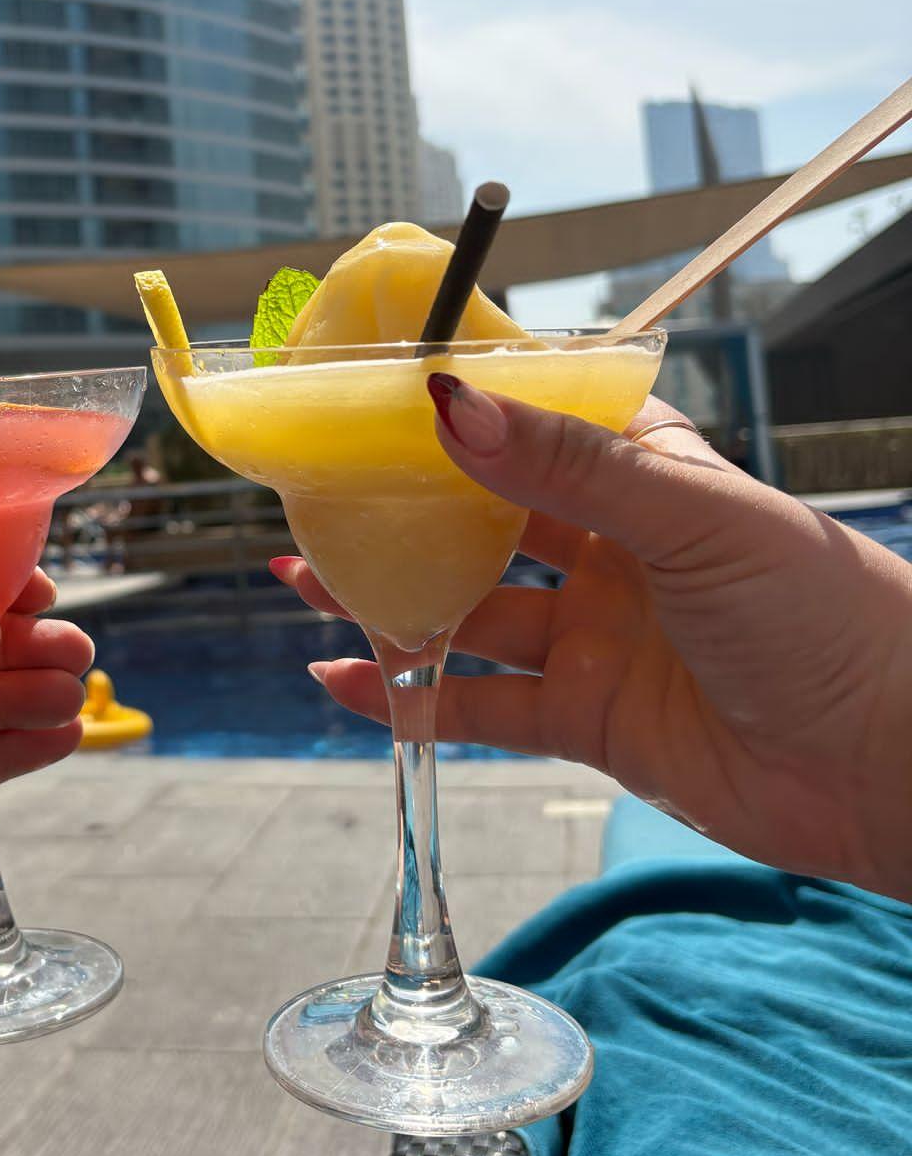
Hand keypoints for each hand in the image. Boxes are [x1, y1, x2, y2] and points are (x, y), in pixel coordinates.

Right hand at [278, 385, 911, 899]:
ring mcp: (597, 634)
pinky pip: (482, 703)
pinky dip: (411, 694)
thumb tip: (449, 404)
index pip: (534, 422)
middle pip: (484, 517)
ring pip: (470, 609)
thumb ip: (566, 467)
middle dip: (402, 506)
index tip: (364, 392)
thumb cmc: (823, 612)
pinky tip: (344, 678)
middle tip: (311, 492)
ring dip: (392, 595)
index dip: (457, 408)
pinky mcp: (589, 718)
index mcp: (647, 472)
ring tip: (302, 574)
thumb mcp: (692, 515)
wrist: (891, 763)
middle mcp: (614, 546)